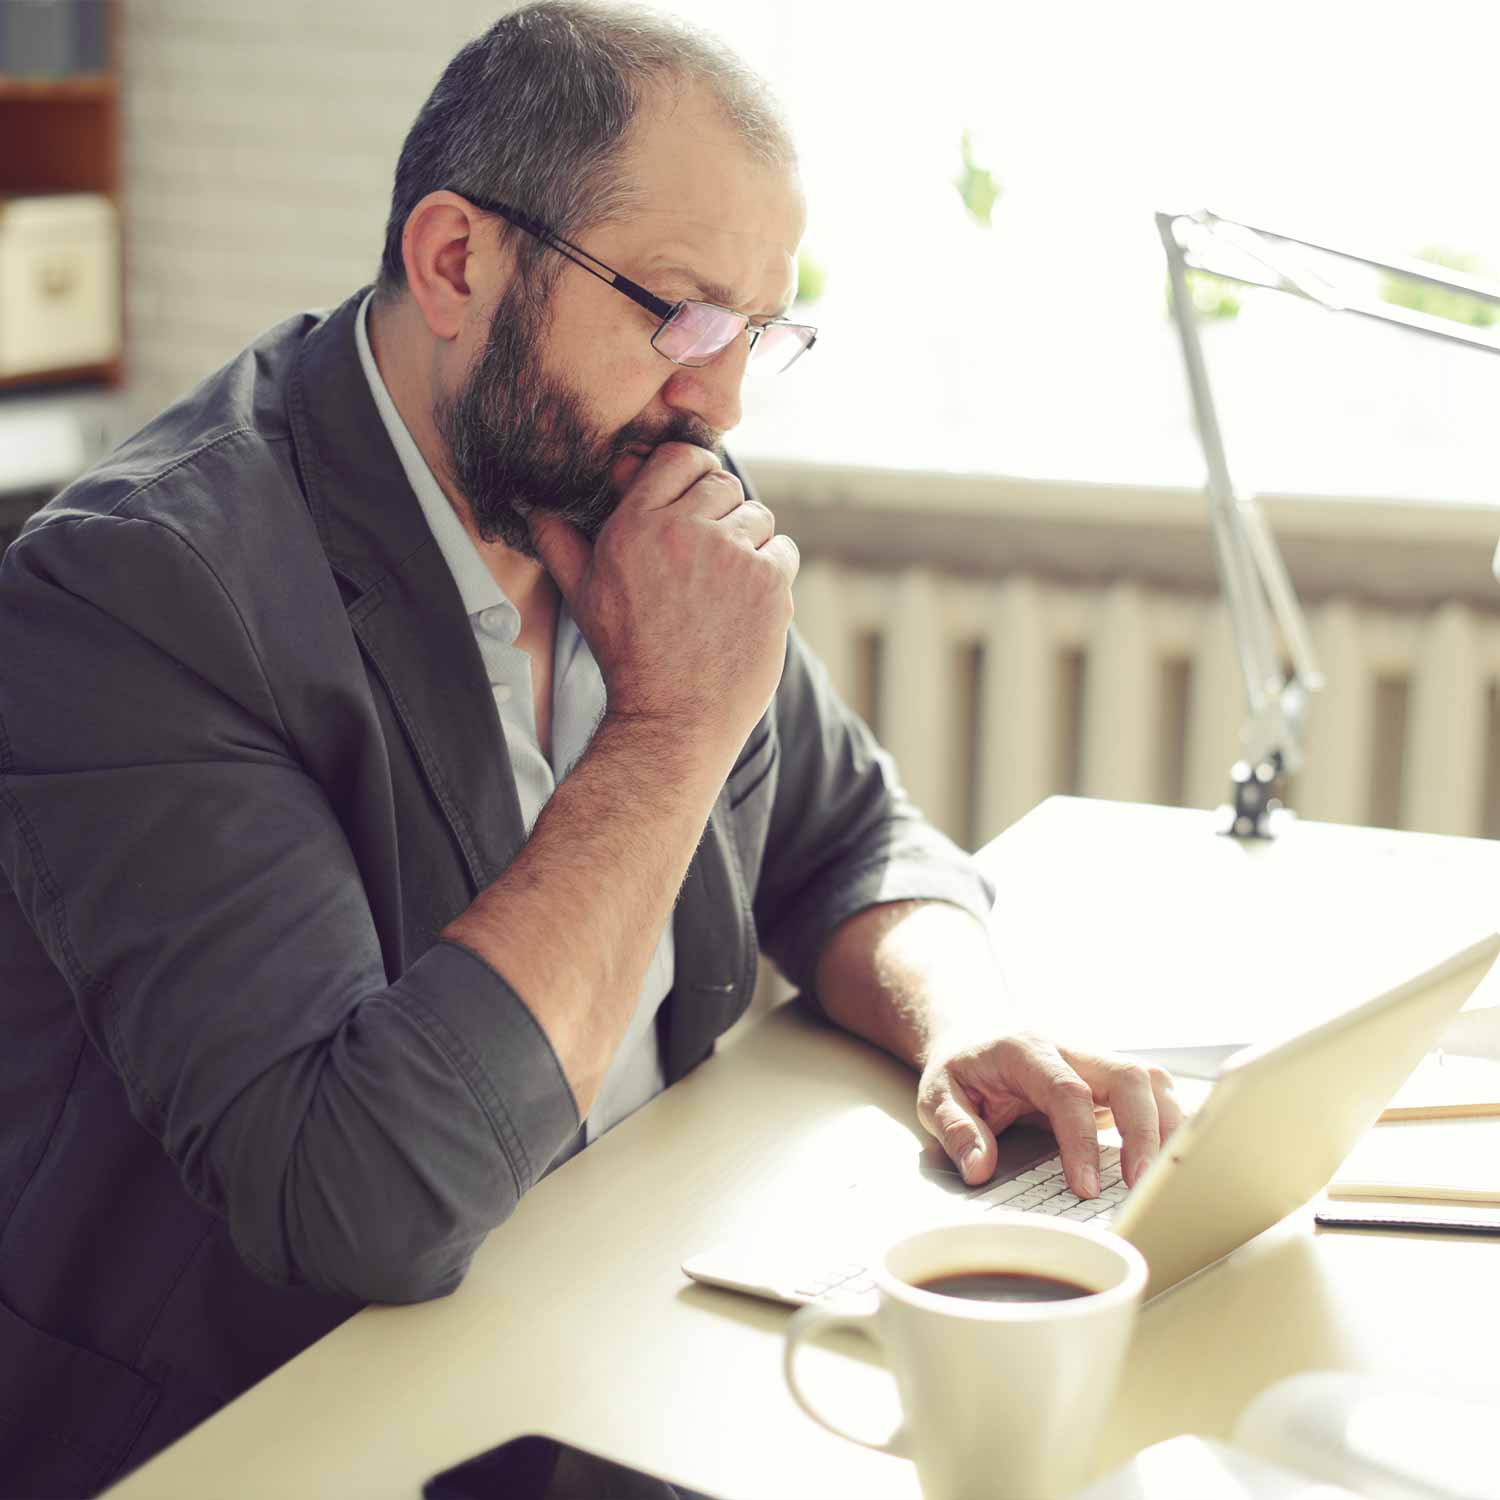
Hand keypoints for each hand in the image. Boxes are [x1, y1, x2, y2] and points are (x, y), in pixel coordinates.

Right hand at [530, 443, 798, 759]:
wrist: (673, 718)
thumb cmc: (626, 657)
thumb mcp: (582, 596)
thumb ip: (560, 543)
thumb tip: (536, 510)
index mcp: (637, 525)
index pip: (682, 458)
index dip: (693, 475)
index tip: (696, 502)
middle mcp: (685, 531)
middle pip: (724, 484)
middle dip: (720, 513)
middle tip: (708, 557)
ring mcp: (732, 554)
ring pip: (758, 516)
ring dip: (748, 542)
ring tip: (725, 586)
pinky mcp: (769, 582)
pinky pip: (783, 550)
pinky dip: (772, 571)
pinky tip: (748, 603)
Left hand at [916, 1032, 1183, 1198]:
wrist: (972, 1033)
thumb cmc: (960, 1068)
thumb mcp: (935, 1094)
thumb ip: (956, 1129)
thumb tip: (979, 1169)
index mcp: (1026, 1049)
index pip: (1067, 1091)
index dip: (1082, 1140)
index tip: (1086, 1188)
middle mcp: (1070, 1048)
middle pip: (1128, 1075)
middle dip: (1145, 1130)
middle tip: (1140, 1186)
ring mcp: (1095, 1061)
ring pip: (1151, 1078)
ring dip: (1168, 1125)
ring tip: (1166, 1177)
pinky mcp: (1108, 1079)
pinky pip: (1152, 1092)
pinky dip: (1169, 1121)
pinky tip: (1172, 1157)